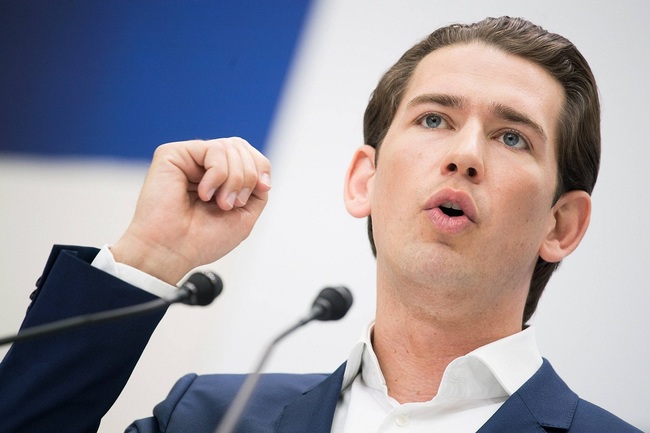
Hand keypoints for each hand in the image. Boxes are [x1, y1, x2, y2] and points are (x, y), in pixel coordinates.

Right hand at [111, 138, 270, 283]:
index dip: (260, 167)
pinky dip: (218, 174)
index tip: (261, 188)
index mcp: (219, 178)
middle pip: (241, 147)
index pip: (249, 154)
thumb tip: (260, 169)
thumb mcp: (245, 215)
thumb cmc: (202, 239)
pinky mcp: (173, 154)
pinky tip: (203, 193)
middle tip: (232, 203)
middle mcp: (203, 166)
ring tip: (219, 202)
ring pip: (230, 147)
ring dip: (234, 179)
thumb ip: (257, 189)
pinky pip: (213, 149)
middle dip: (248, 175)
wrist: (173, 250)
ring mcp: (189, 159)